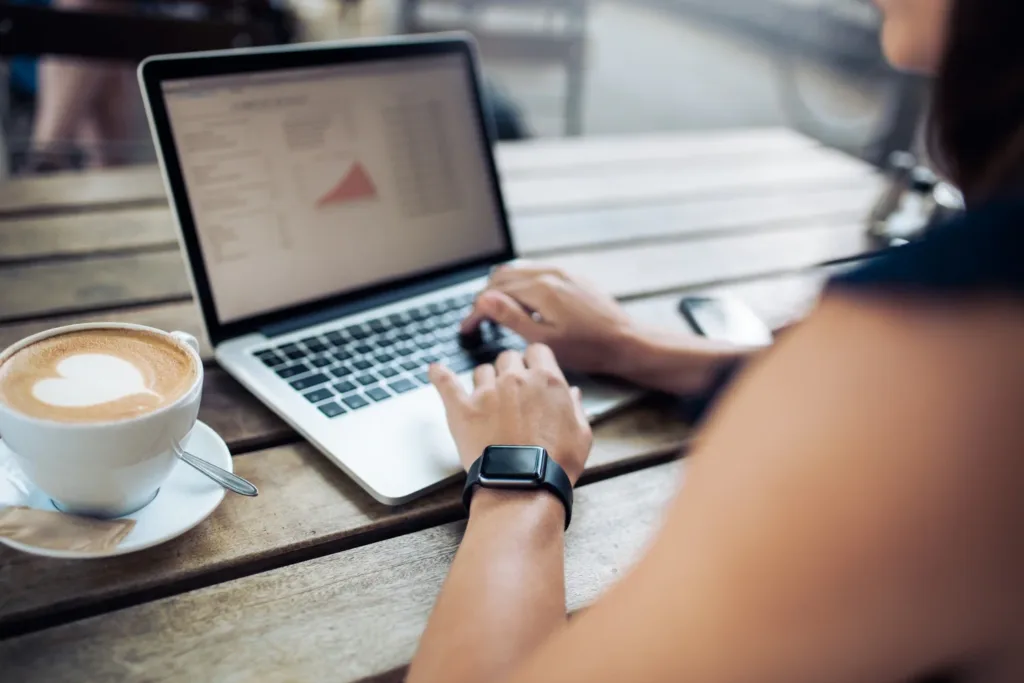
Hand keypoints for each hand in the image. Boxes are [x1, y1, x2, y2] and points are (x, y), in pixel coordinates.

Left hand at [430, 344, 592, 483]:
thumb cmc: (556, 463)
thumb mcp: (581, 433)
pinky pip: (446, 383)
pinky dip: (439, 375)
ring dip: (486, 380)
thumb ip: (575, 407)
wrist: (524, 486)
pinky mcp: (463, 409)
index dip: (535, 361)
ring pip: (482, 370)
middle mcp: (516, 379)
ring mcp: (487, 392)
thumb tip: (571, 392)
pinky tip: (434, 370)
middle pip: (508, 357)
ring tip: (488, 399)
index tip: (533, 372)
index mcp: (546, 380)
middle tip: (512, 391)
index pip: (537, 351)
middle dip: (511, 369)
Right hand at [461, 263, 635, 376]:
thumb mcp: (545, 341)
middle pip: (502, 276)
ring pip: (518, 271)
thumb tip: (484, 300)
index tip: (467, 328)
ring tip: (495, 311)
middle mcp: (550, 273)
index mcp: (541, 288)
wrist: (626, 341)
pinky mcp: (572, 276)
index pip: (494, 293)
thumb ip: (512, 318)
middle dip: (485, 297)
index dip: (476, 312)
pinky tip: (522, 302)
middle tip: (478, 320)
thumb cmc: (589, 348)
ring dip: (501, 288)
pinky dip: (520, 284)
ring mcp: (563, 272)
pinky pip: (536, 272)